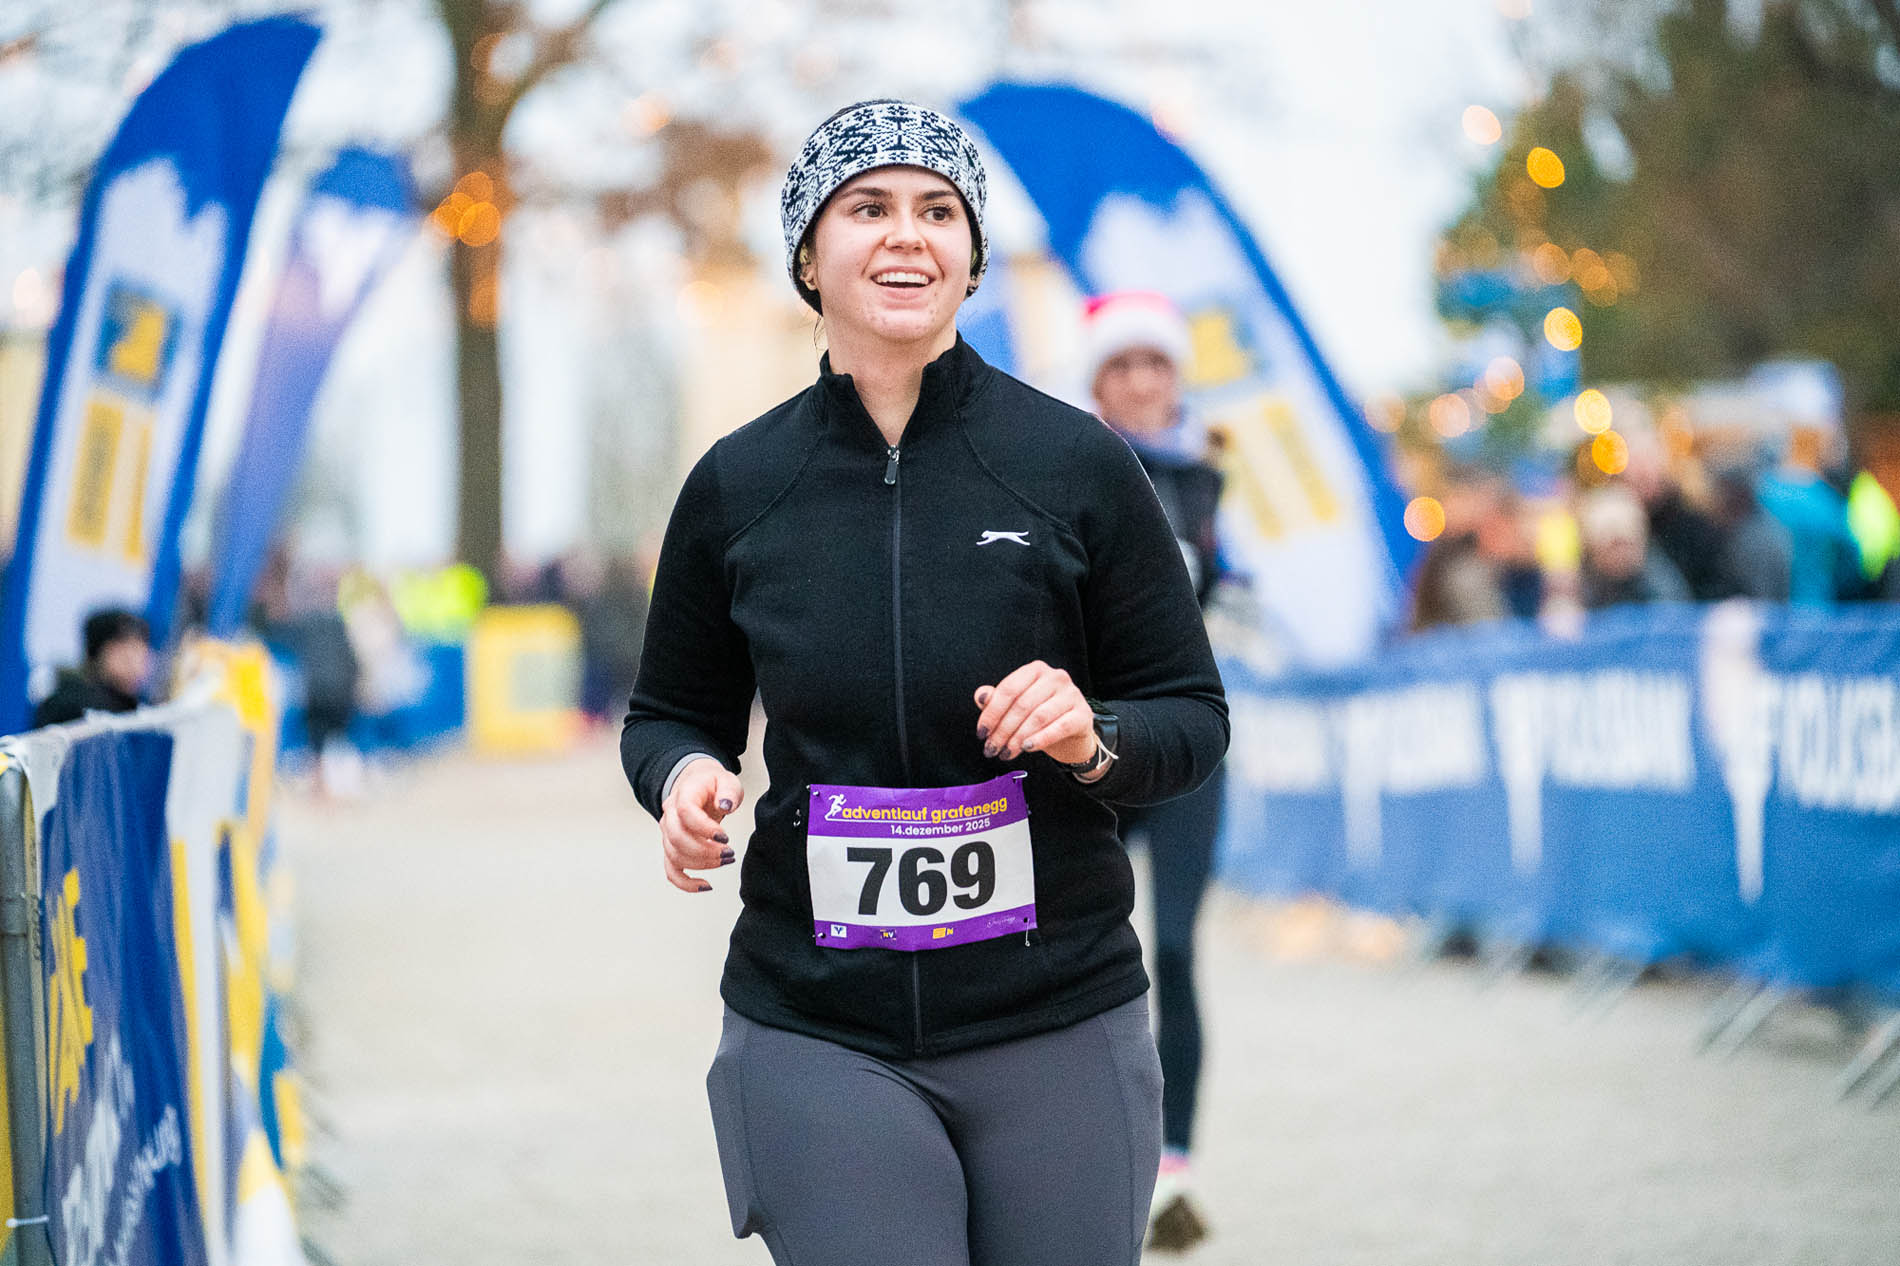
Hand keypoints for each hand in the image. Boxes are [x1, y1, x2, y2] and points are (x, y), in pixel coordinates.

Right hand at [659, 757, 744, 892]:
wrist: (697, 785)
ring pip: (674, 855)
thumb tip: (726, 805)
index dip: (704, 828)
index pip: (686, 812)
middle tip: (729, 853)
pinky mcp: (672, 847)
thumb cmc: (712, 785)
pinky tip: (705, 886)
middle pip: (677, 838)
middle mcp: (669, 814)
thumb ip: (729, 790)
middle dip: (705, 851)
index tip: (725, 838)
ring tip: (726, 860)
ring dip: (701, 864)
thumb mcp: (726, 780)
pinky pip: (671, 870)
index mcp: (683, 794)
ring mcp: (667, 832)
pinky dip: (685, 883)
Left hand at [973, 661, 1095, 765]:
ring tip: (1006, 753)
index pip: (1009, 689)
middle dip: (1003, 730)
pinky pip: (1059, 727)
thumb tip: (980, 696)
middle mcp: (1056, 677)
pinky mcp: (1083, 714)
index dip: (991, 713)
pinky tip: (1027, 748)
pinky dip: (1041, 739)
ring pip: (1038, 717)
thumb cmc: (1039, 715)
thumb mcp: (1016, 706)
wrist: (1072, 732)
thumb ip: (996, 700)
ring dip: (1018, 738)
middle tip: (992, 749)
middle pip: (1022, 705)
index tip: (981, 733)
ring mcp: (1072, 694)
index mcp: (1036, 670)